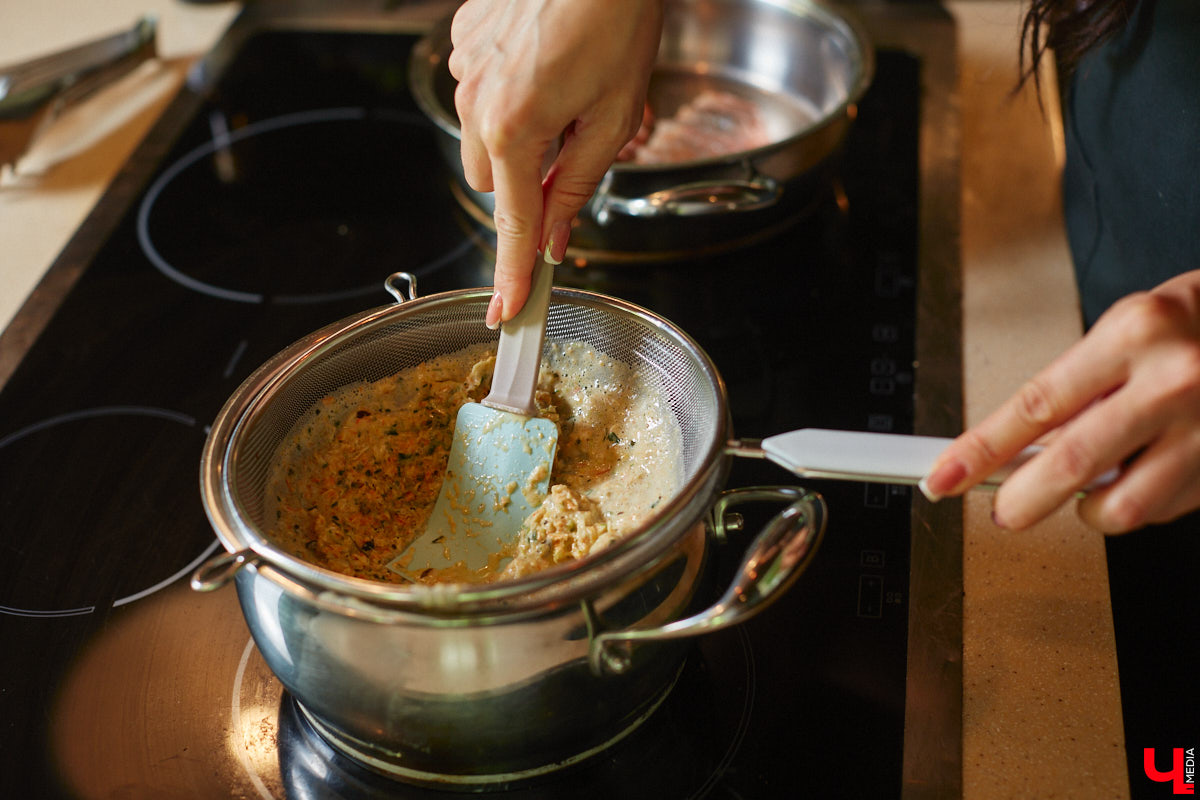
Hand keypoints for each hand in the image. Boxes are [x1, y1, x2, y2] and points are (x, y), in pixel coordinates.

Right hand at [448, 0, 664, 327]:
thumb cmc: (616, 20)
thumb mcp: (615, 117)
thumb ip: (579, 185)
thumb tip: (559, 238)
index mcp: (514, 130)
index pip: (514, 225)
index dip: (513, 275)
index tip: (507, 312)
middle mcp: (477, 102)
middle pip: (494, 182)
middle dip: (528, 184)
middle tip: (572, 150)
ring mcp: (465, 69)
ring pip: (482, 138)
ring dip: (517, 137)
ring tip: (563, 93)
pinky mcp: (464, 40)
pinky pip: (479, 90)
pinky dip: (507, 93)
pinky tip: (543, 63)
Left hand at [921, 269, 1199, 532]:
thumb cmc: (1197, 324)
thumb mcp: (1129, 331)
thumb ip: (1077, 389)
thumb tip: (1015, 449)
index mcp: (1134, 333)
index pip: (1035, 405)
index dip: (981, 449)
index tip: (944, 475)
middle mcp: (1173, 380)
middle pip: (1072, 463)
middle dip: (1022, 500)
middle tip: (1005, 510)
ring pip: (1122, 506)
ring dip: (1088, 511)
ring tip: (1087, 492)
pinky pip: (1166, 509)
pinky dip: (1141, 503)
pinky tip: (1146, 472)